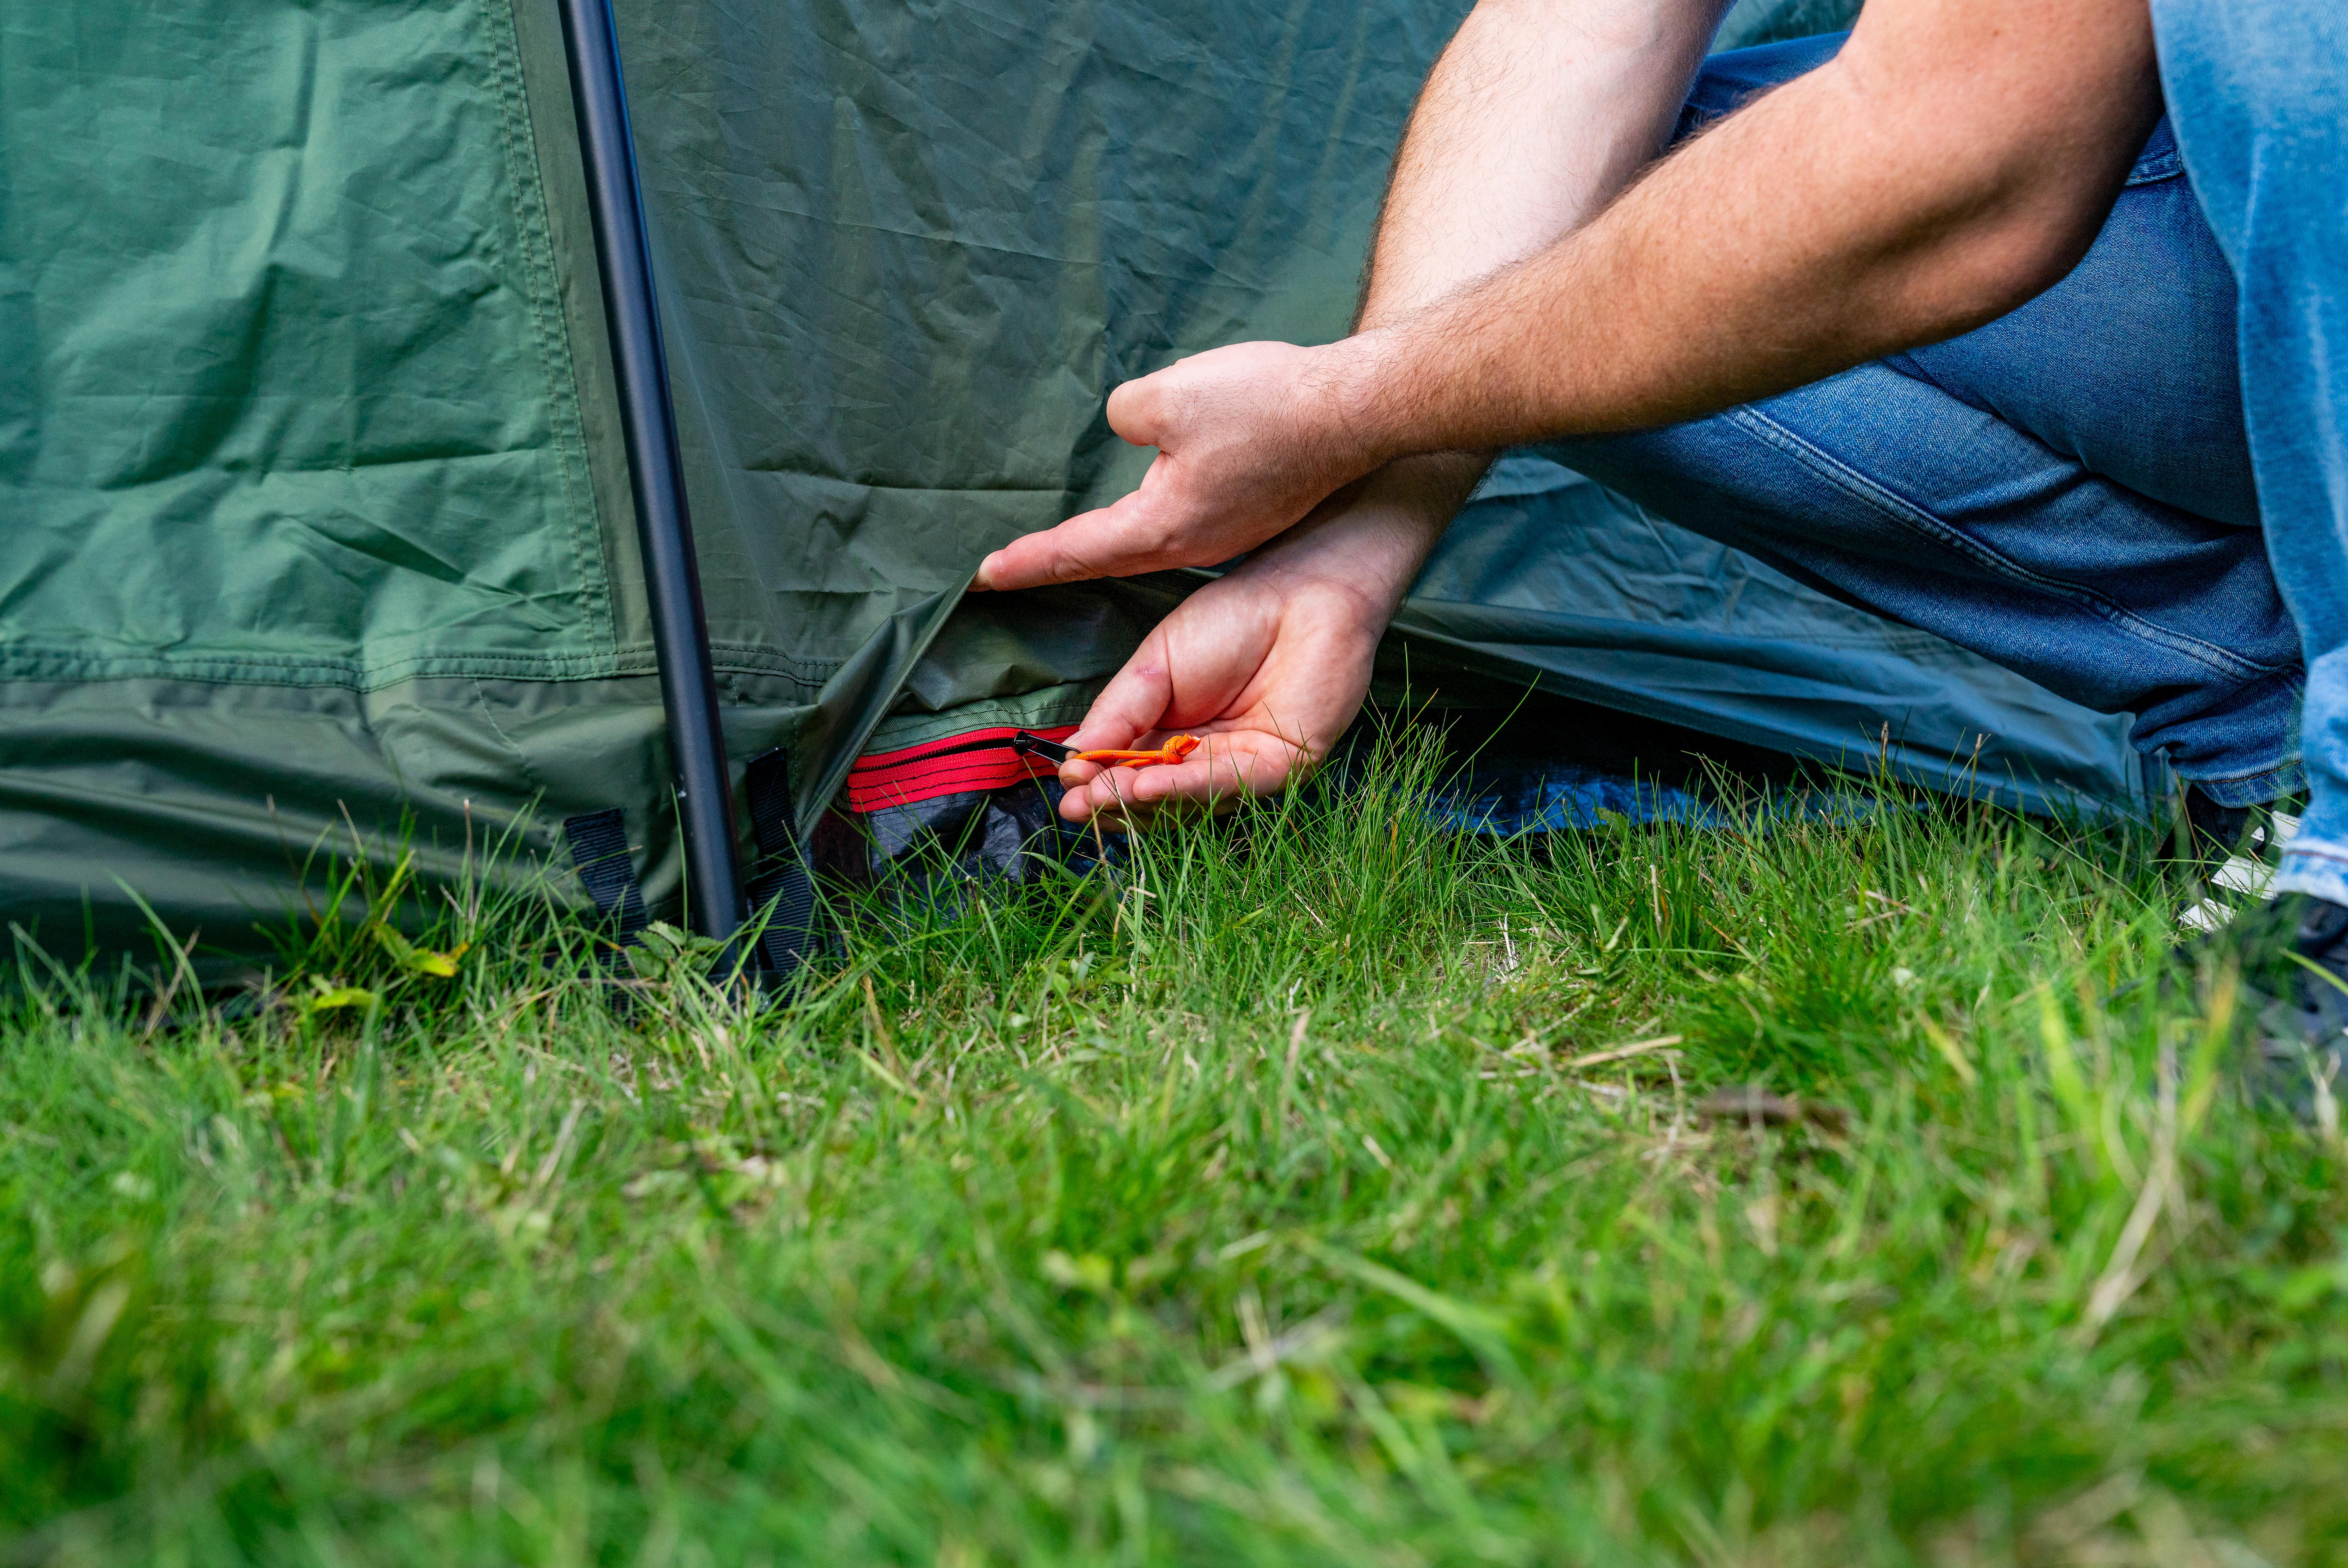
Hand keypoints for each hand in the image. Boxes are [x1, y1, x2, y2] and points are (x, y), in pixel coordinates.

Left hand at [974, 339, 1390, 592]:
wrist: (1359, 411)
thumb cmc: (1265, 405)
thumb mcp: (1169, 396)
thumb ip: (1127, 415)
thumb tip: (1130, 428)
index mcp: (1163, 527)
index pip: (1078, 550)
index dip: (1029, 562)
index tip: (985, 577)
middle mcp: (1193, 543)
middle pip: (1111, 553)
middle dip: (1063, 559)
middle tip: (1017, 566)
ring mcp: (1229, 531)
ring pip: (1153, 533)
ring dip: (1113, 535)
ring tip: (1076, 538)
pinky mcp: (1254, 508)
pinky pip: (1190, 512)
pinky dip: (1159, 510)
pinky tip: (1158, 491)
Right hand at [1053, 455, 1483, 826]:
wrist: (1303, 592)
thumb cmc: (1232, 619)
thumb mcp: (1155, 665)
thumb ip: (1117, 712)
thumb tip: (1073, 759)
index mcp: (1170, 736)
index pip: (1125, 773)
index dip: (1095, 782)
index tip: (1065, 783)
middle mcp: (1204, 762)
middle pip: (1150, 799)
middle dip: (1111, 803)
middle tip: (1075, 805)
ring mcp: (1241, 769)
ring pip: (1183, 803)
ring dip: (1138, 802)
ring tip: (1099, 798)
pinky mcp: (1279, 770)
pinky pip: (1223, 786)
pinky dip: (1181, 789)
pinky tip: (1145, 784)